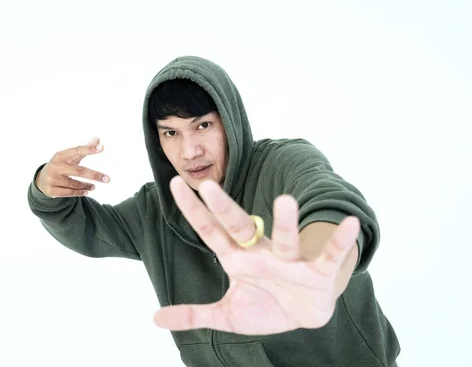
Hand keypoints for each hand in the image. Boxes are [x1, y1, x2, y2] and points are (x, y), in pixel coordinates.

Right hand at [36, 137, 109, 197]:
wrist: (41, 180)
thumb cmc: (61, 165)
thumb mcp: (69, 157)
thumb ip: (84, 149)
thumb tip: (98, 139)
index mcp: (60, 156)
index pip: (77, 150)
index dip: (89, 149)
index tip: (102, 147)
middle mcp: (55, 167)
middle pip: (79, 171)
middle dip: (94, 175)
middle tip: (107, 179)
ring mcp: (52, 179)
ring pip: (74, 184)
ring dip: (86, 185)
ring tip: (94, 187)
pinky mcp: (51, 190)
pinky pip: (69, 193)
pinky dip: (79, 192)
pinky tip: (87, 192)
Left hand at [152, 176, 359, 334]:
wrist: (303, 316)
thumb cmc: (264, 306)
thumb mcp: (226, 314)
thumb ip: (193, 314)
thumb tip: (155, 318)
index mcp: (237, 259)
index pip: (210, 231)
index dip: (193, 210)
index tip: (174, 184)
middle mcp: (261, 254)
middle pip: (241, 227)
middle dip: (224, 208)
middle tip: (207, 184)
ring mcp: (288, 262)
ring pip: (284, 239)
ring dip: (284, 222)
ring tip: (285, 200)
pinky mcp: (315, 274)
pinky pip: (328, 256)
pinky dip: (338, 242)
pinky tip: (347, 224)